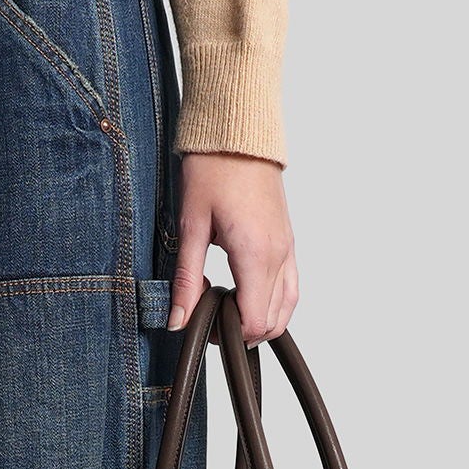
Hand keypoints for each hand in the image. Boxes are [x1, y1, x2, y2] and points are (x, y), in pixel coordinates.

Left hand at [168, 153, 297, 344]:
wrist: (238, 133)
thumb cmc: (213, 170)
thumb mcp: (190, 228)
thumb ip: (186, 280)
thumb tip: (177, 320)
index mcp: (255, 254)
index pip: (253, 321)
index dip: (227, 335)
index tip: (203, 325)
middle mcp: (279, 254)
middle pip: (272, 322)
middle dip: (241, 332)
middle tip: (210, 318)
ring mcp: (288, 248)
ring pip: (287, 308)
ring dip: (260, 320)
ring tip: (226, 308)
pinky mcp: (288, 241)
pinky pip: (290, 286)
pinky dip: (272, 302)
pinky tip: (245, 293)